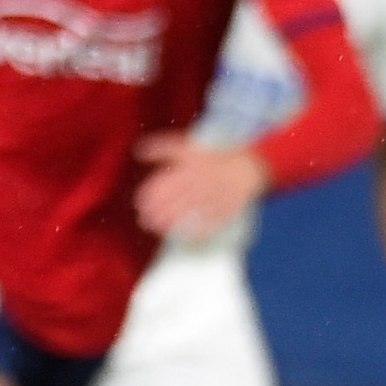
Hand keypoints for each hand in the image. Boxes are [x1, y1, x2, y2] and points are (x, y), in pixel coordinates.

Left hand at [132, 134, 265, 241]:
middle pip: (172, 201)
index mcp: (189, 168)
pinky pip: (206, 225)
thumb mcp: (187, 148)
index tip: (139, 204)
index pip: (163, 184)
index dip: (148, 196)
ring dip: (168, 223)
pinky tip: (182, 237)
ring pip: (187, 214)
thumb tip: (138, 149)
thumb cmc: (213, 158)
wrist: (247, 167)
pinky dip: (193, 232)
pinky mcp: (223, 212)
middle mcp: (199, 184)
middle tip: (144, 219)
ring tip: (156, 228)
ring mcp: (211, 199)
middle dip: (155, 212)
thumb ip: (162, 148)